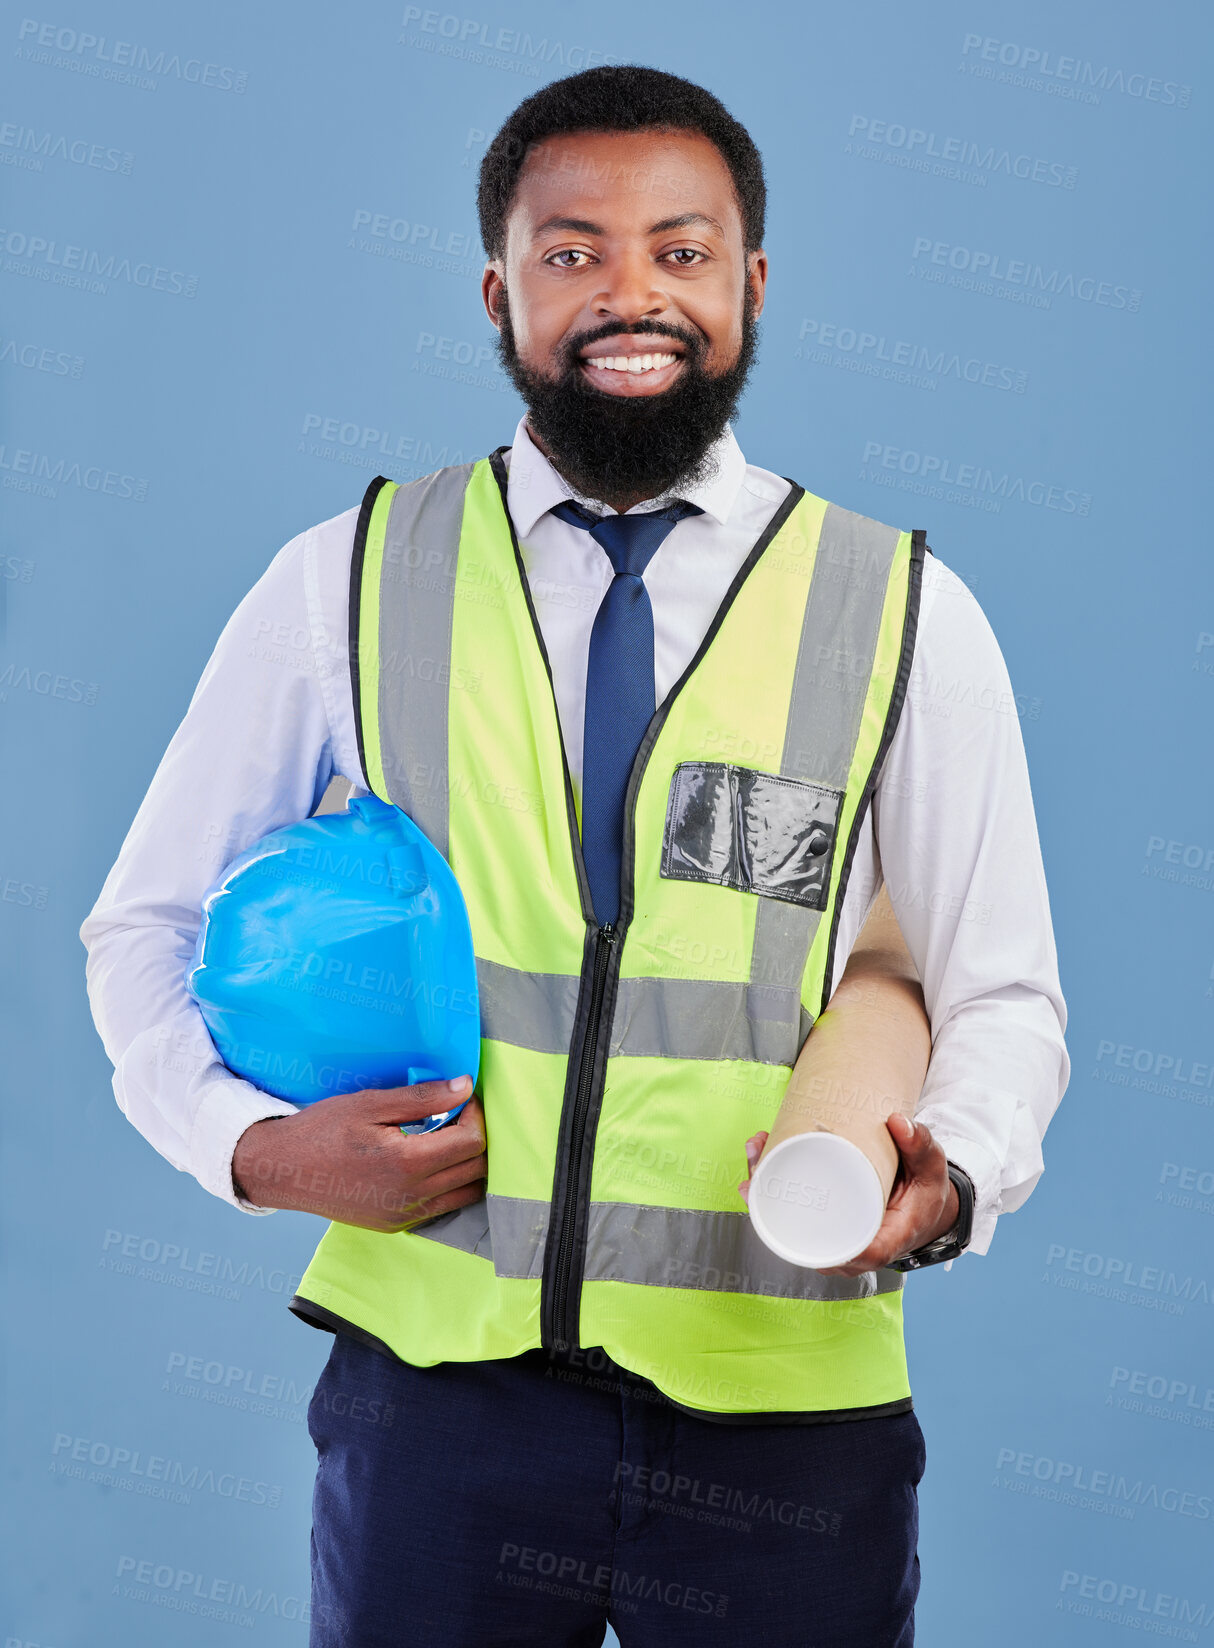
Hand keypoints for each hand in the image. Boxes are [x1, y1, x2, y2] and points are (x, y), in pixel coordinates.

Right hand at [231, 1076, 485, 1232]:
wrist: (284, 1170)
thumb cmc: (323, 1130)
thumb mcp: (371, 1103)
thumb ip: (423, 1097)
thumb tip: (464, 1086)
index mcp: (407, 1163)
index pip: (472, 1142)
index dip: (476, 1114)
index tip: (462, 1097)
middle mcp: (411, 1197)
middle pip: (476, 1169)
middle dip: (475, 1137)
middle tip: (456, 1115)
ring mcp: (404, 1216)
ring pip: (466, 1193)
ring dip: (467, 1164)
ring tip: (445, 1138)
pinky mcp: (396, 1225)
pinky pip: (443, 1208)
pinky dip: (449, 1184)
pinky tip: (428, 1161)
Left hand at [737, 1114, 958, 1275]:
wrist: (924, 1209)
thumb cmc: (926, 1194)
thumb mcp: (930, 1170)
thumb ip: (920, 1145)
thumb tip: (897, 1121)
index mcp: (878, 1245)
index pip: (840, 1252)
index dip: (806, 1230)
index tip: (786, 1194)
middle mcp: (850, 1252)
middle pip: (802, 1235)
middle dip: (772, 1196)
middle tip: (761, 1153)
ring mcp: (834, 1244)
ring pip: (792, 1228)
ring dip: (766, 1193)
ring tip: (756, 1151)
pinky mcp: (825, 1232)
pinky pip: (793, 1222)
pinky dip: (772, 1196)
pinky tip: (757, 1170)